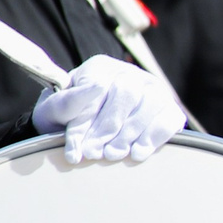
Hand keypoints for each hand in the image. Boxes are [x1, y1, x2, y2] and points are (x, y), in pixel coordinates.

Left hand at [33, 56, 187, 162]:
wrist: (86, 137)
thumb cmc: (66, 121)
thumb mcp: (53, 113)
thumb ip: (67, 100)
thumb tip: (97, 86)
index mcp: (100, 67)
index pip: (98, 87)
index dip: (88, 119)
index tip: (76, 147)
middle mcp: (130, 73)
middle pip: (126, 94)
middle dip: (108, 127)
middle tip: (94, 154)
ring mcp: (153, 90)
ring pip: (150, 104)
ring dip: (130, 133)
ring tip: (113, 155)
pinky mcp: (169, 110)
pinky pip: (169, 119)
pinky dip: (154, 137)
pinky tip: (137, 154)